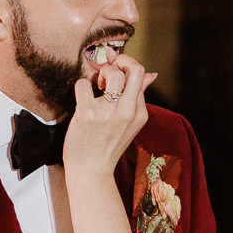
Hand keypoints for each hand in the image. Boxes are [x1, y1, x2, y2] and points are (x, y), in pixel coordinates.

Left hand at [65, 52, 157, 177]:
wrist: (90, 171)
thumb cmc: (107, 144)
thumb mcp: (130, 123)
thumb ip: (139, 97)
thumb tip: (151, 75)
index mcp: (139, 113)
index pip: (141, 75)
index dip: (126, 67)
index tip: (116, 73)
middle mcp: (127, 112)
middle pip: (135, 69)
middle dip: (121, 61)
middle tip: (109, 70)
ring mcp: (108, 114)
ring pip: (112, 74)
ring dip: (102, 72)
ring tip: (97, 85)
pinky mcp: (88, 115)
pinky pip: (83, 84)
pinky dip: (81, 86)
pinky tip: (83, 98)